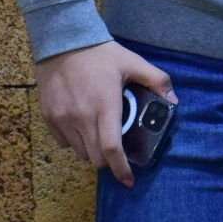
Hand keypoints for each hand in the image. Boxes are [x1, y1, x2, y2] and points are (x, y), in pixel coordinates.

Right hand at [35, 40, 173, 188]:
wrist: (61, 40)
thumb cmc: (99, 53)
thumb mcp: (132, 62)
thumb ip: (157, 80)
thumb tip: (174, 101)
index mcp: (105, 106)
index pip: (112, 149)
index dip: (121, 169)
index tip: (129, 180)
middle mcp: (81, 117)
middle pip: (95, 158)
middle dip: (108, 161)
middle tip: (115, 152)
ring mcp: (62, 118)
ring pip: (79, 153)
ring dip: (91, 151)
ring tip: (98, 136)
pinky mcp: (48, 116)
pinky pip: (62, 142)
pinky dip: (73, 142)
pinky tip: (80, 128)